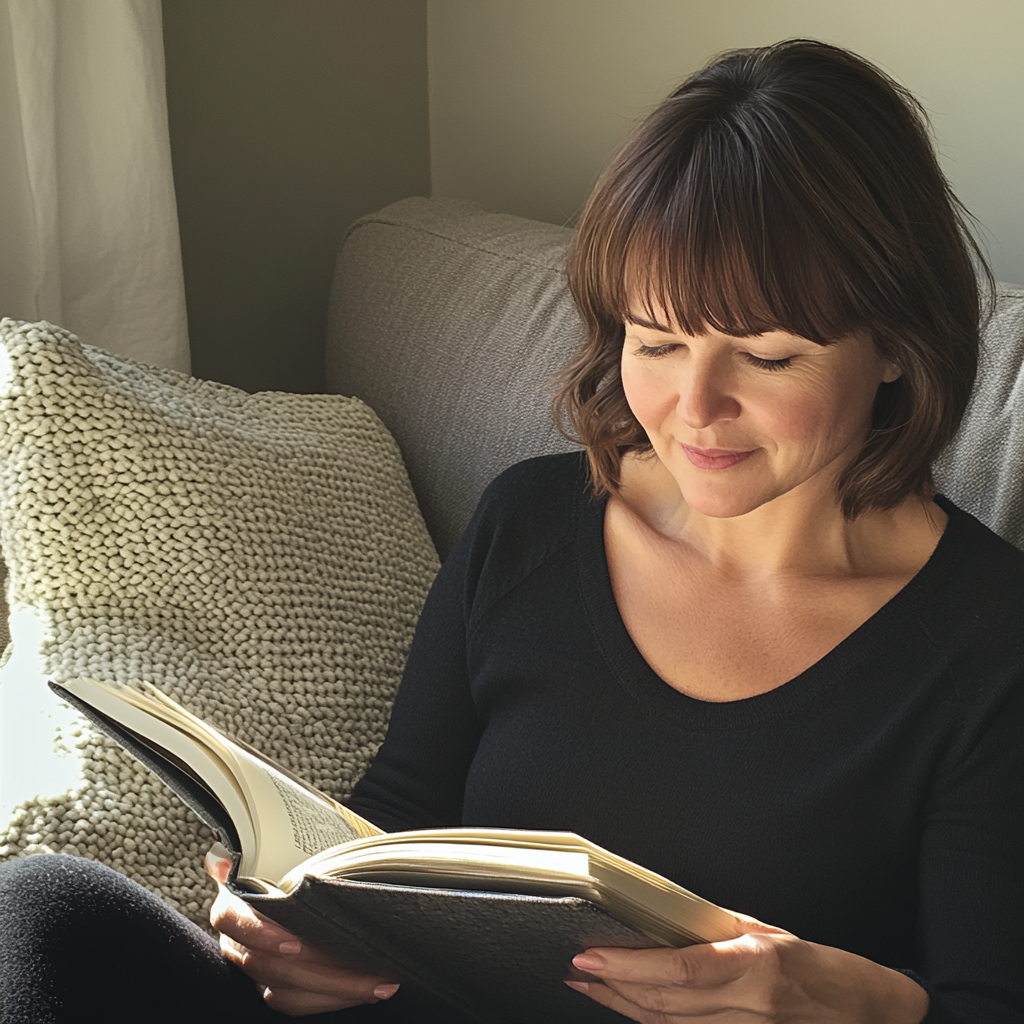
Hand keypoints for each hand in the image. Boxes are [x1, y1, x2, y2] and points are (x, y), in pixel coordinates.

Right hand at [206, 845, 399, 1015]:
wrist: (294, 876)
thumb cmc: (290, 861)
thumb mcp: (280, 849)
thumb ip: (258, 849)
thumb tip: (222, 858)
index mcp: (233, 901)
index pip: (231, 920)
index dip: (260, 934)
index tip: (294, 943)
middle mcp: (237, 940)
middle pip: (268, 965)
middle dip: (320, 971)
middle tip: (363, 966)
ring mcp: (255, 966)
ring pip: (286, 990)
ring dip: (335, 990)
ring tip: (379, 983)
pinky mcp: (274, 987)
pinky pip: (299, 1002)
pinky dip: (333, 999)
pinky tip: (368, 988)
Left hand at [565, 913, 928, 1023]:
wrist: (869, 1014)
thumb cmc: (820, 967)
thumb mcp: (768, 933)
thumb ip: (716, 931)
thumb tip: (663, 923)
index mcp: (757, 965)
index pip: (680, 969)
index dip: (631, 966)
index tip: (592, 955)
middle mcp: (751, 1006)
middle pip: (666, 1004)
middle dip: (614, 987)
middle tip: (578, 968)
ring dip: (624, 1007)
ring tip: (591, 985)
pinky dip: (654, 1023)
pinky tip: (630, 1008)